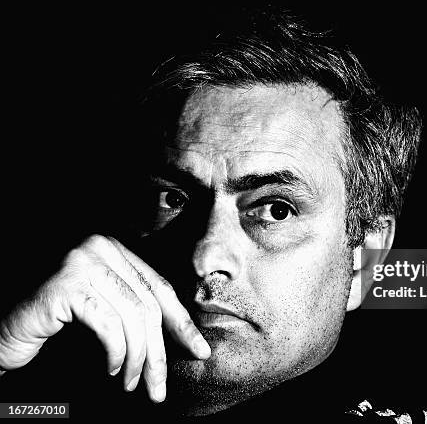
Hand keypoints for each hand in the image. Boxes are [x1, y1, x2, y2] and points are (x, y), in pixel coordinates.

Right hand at [0, 235, 209, 401]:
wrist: (5, 326)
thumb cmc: (56, 320)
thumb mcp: (105, 308)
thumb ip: (135, 308)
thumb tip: (181, 335)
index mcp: (116, 249)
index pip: (160, 288)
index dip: (181, 324)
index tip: (199, 350)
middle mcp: (101, 248)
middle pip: (149, 304)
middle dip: (159, 352)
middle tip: (160, 386)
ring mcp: (83, 262)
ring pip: (134, 316)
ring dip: (138, 358)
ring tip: (133, 382)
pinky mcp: (66, 284)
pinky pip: (108, 324)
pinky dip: (116, 352)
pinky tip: (112, 368)